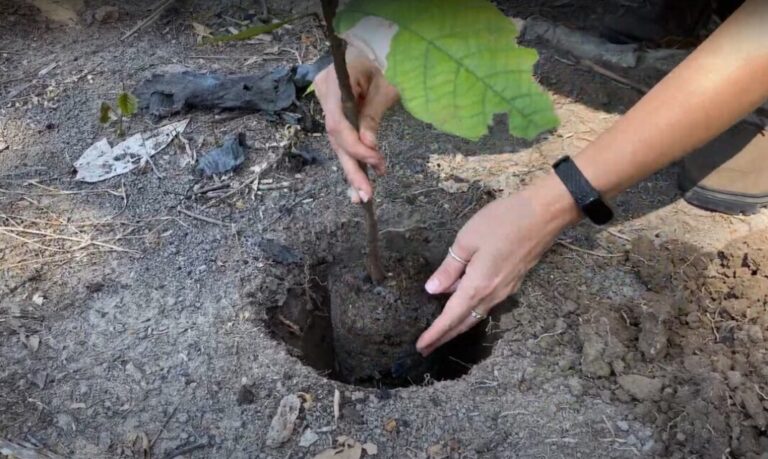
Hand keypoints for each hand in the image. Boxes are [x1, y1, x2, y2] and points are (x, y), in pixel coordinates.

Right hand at [314, 52, 399, 201]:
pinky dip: (352, 158)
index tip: (376, 161)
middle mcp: (324, 96)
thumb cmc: (382, 59)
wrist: (371, 43)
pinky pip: (341, 139)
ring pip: (337, 143)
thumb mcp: (385, 85)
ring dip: (352, 169)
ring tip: (363, 195)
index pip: (338, 124)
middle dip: (351, 168)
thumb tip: (369, 147)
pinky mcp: (334, 112)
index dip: (356, 147)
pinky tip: (358, 182)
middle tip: (365, 195)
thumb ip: (373, 116)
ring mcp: (326, 104)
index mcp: (334, 83)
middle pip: (335, 139)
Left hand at [416, 175, 580, 355]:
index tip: (420, 347)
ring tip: (441, 333)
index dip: (435, 333)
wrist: (544, 214)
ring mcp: (506, 290)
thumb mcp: (467, 241)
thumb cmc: (502, 221)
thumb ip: (449, 268)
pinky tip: (462, 305)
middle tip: (426, 348)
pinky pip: (487, 304)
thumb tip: (432, 290)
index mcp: (478, 285)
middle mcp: (493, 294)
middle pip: (465, 323)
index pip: (451, 317)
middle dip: (444, 337)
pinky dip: (472, 312)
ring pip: (477, 315)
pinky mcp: (513, 281)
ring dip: (458, 326)